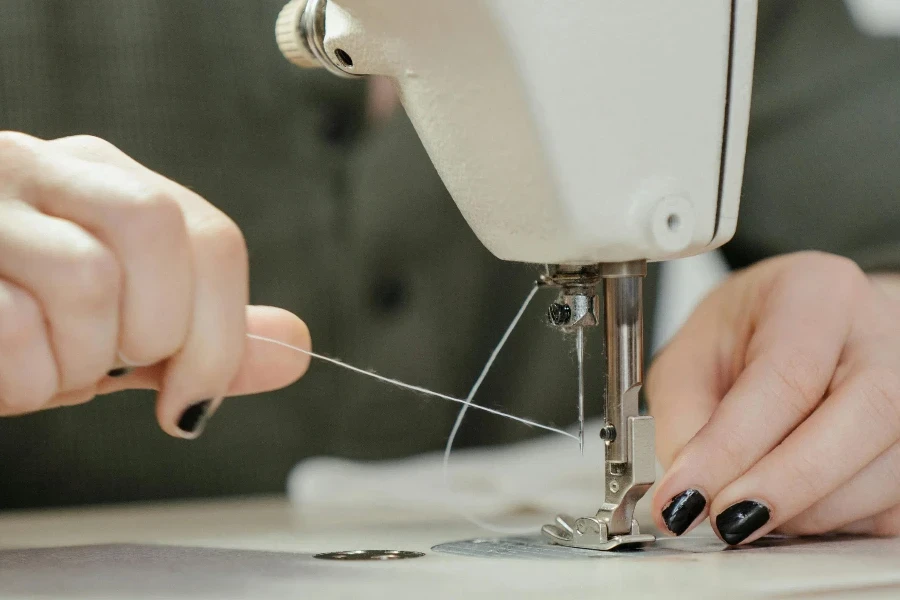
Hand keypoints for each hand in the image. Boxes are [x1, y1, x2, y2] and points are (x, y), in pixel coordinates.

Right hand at [0, 132, 310, 436]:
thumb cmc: (20, 324)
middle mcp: (46, 169)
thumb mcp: (121, 333)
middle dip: (154, 333)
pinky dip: (24, 379)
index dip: (222, 333)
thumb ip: (205, 338)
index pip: (211, 237)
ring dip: (78, 361)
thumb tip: (297, 347)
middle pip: (160, 233)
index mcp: (108, 181)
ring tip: (46, 365)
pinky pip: (11, 324)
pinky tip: (8, 372)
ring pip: (87, 277)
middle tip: (108, 364)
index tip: (193, 398)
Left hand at [647, 251, 899, 543]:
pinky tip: (792, 506)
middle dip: (787, 483)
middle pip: (863, 415)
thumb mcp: (689, 361)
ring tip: (747, 509)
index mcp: (816, 292)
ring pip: (886, 469)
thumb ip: (685, 422)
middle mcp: (882, 331)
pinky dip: (836, 520)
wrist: (798, 331)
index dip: (734, 445)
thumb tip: (685, 495)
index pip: (787, 374)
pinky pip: (891, 504)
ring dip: (808, 510)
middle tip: (726, 521)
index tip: (687, 495)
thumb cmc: (742, 339)